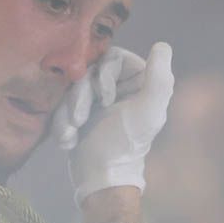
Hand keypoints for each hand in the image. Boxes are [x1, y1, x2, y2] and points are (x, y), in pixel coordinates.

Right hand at [51, 43, 172, 204]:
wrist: (100, 176)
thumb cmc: (126, 145)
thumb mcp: (148, 112)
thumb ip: (160, 79)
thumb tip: (162, 46)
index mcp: (140, 80)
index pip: (113, 56)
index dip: (104, 74)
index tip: (105, 100)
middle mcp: (119, 85)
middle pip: (89, 70)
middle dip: (81, 96)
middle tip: (81, 119)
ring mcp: (97, 97)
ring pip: (72, 86)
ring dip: (69, 112)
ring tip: (73, 132)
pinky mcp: (79, 111)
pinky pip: (61, 103)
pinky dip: (62, 122)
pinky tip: (69, 140)